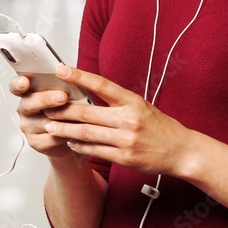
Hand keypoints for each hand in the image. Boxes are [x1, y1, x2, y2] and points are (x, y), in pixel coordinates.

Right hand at [9, 75, 75, 160]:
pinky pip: (50, 138)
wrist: (71, 133)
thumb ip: (61, 86)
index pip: (16, 86)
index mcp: (28, 92)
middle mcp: (25, 109)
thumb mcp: (64, 93)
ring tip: (76, 116)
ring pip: (42, 122)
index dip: (18, 83)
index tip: (25, 82)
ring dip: (60, 119)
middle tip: (62, 97)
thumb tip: (69, 79)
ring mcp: (28, 126)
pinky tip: (74, 130)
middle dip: (46, 99)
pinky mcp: (35, 142)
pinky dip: (64, 134)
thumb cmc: (66, 108)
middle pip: (29, 103)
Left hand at [43, 65, 195, 175]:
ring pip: (87, 133)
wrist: (182, 151)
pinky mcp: (124, 158)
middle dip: (63, 110)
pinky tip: (69, 143)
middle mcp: (128, 119)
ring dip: (65, 131)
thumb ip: (118, 101)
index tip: (61, 70)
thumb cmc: (160, 126)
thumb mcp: (142, 106)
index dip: (79, 76)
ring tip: (50, 127)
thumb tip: (89, 92)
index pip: (102, 84)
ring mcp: (126, 140)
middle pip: (87, 112)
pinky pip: (95, 151)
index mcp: (133, 102)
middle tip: (45, 107)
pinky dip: (80, 147)